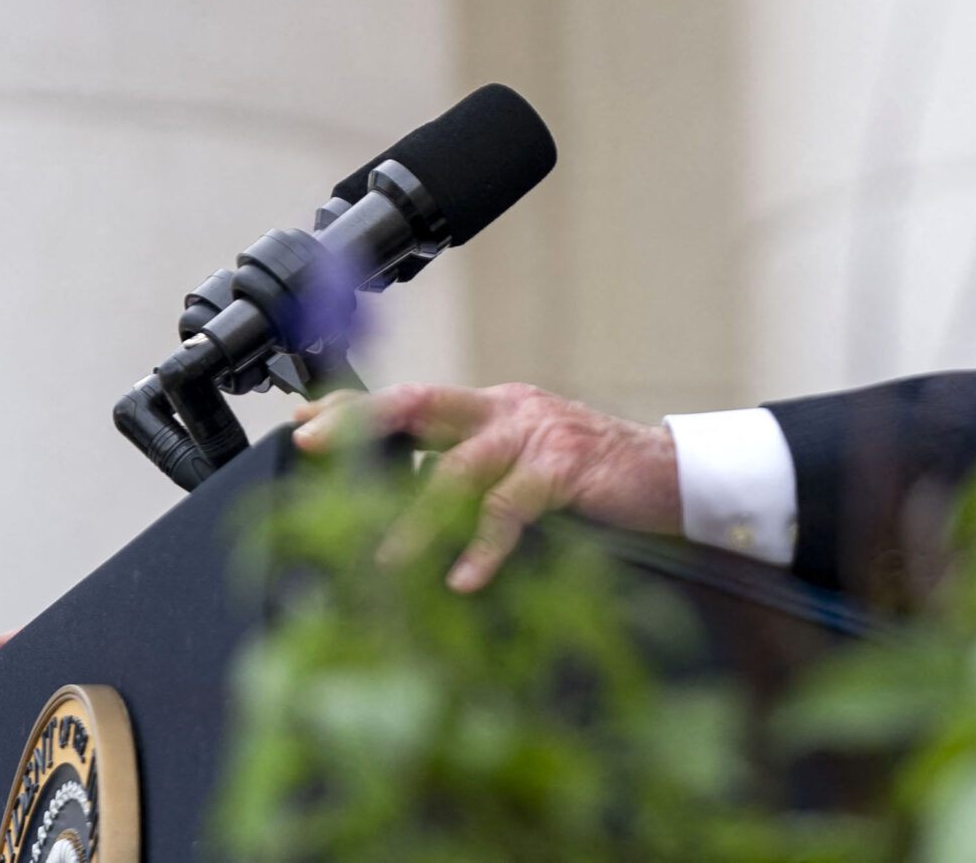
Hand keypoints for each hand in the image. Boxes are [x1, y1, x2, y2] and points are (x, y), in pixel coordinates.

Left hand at [292, 383, 680, 591]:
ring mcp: (536, 434)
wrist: (671, 475)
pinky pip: (511, 508)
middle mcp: (507, 409)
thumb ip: (476, 469)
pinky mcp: (565, 467)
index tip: (303, 421)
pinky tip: (466, 577)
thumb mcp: (525, 462)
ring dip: (417, 516)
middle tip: (313, 445)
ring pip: (459, 467)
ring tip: (387, 558)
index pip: (413, 398)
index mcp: (492, 407)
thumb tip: (407, 495)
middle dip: (364, 422)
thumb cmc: (593, 478)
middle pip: (422, 405)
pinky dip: (484, 546)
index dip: (357, 407)